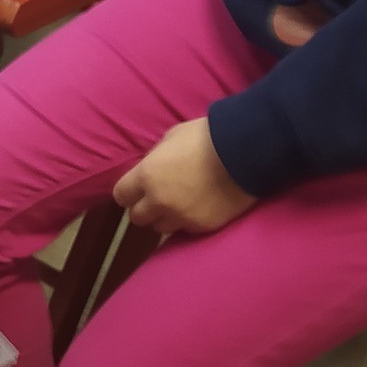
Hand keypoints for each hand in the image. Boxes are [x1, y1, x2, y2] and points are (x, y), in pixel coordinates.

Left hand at [111, 119, 253, 236]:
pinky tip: (199, 206)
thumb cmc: (206, 137)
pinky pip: (186, 229)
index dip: (128, 192)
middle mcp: (159, 201)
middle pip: (137, 217)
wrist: (246, 152)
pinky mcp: (203, 226)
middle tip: (158, 198)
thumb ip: (155, 158)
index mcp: (146, 176)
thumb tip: (150, 168)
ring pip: (161, 227)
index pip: (121, 195)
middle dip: (145, 208)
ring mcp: (181, 216)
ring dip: (166, 217)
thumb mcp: (171, 137)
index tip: (136, 190)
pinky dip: (189, 220)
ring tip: (180, 203)